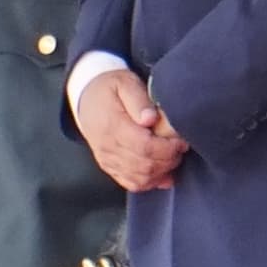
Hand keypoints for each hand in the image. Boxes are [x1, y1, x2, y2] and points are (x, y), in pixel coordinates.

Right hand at [79, 68, 188, 193]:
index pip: (144, 146)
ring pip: (139, 179)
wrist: (86, 98)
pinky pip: (131, 183)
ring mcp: (108, 159)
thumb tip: (150, 118)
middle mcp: (108, 146)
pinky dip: (150, 181)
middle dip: (169, 160)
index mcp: (112, 125)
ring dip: (162, 172)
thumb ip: (139, 100)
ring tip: (172, 157)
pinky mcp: (110, 167)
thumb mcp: (125, 83)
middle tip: (180, 148)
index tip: (180, 141)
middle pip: (144, 166)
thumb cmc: (109, 89)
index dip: (167, 148)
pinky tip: (162, 172)